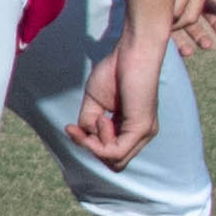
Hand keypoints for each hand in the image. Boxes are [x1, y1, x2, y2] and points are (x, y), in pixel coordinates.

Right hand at [76, 30, 168, 165]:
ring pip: (114, 161)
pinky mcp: (141, 128)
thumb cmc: (115, 71)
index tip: (72, 127)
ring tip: (96, 117)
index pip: (110, 155)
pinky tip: (101, 118)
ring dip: (95, 143)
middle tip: (78, 128)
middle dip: (90, 148)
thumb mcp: (94, 103)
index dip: (89, 146)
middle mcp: (142, 135)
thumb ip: (89, 123)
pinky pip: (116, 152)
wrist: (132, 51)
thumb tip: (84, 138)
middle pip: (113, 163)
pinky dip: (100, 140)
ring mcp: (144, 133)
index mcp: (132, 129)